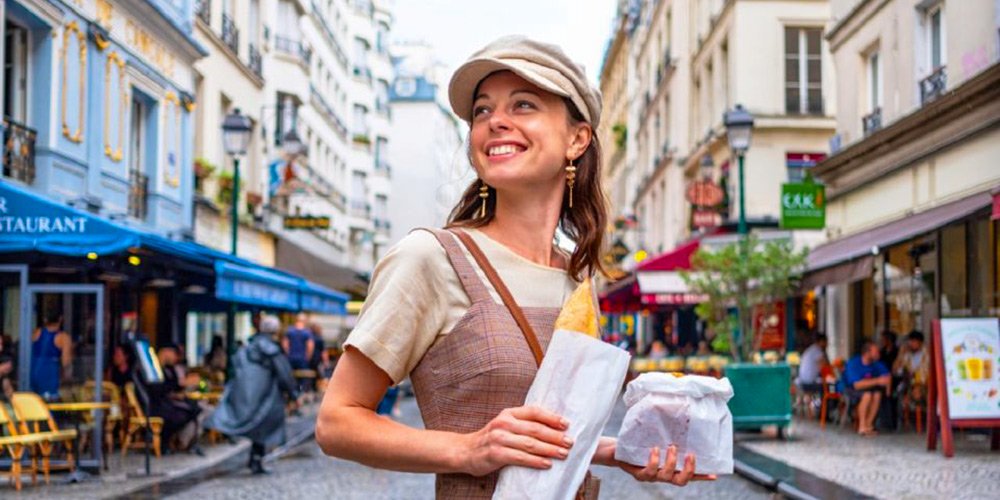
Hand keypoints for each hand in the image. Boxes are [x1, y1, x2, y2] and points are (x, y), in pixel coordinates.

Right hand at [460, 406, 572, 476]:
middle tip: (569, 442)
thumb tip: (552, 428)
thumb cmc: (491, 439)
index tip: (566, 424)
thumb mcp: (505, 425)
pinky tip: (547, 464)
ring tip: (563, 453)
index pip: (534, 412)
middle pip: (535, 428)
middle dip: (555, 436)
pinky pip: (520, 458)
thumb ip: (523, 423)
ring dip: (549, 449)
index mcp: (509, 413)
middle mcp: (504, 423)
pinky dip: (535, 461)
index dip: (551, 417)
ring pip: (530, 444)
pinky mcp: (496, 454)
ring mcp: (499, 438)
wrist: (465, 451)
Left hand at [598, 438, 714, 485]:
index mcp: (670, 468)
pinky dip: (654, 461)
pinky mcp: (638, 473)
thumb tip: (681, 409)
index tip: (715, 474)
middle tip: (690, 454)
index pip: (689, 474)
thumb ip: (669, 429)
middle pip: (681, 481)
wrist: (617, 448)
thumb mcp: (656, 435)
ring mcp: (651, 476)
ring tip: (671, 446)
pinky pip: (649, 472)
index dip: (702, 476)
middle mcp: (663, 474)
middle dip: (688, 470)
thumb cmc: (640, 440)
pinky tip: (654, 449)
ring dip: (671, 462)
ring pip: (666, 477)